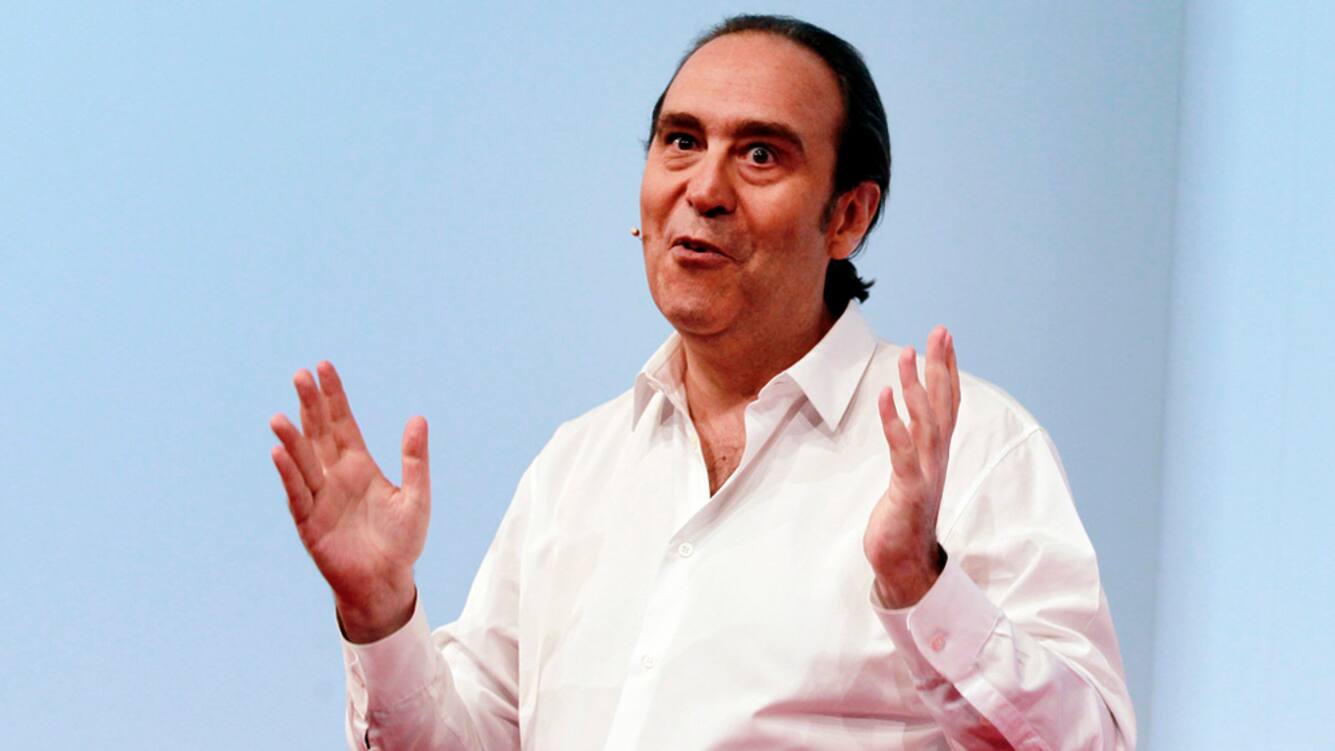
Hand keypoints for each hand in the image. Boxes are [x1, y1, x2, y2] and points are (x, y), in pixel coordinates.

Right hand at [269, 361, 429, 641]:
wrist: (386, 582)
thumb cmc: (402, 541)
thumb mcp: (416, 497)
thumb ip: (415, 460)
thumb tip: (418, 419)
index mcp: (359, 465)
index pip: (343, 423)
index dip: (333, 396)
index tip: (323, 367)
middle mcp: (335, 476)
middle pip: (319, 433)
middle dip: (310, 405)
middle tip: (300, 375)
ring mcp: (319, 498)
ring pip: (303, 460)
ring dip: (292, 438)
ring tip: (280, 416)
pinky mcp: (309, 523)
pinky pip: (297, 493)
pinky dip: (289, 474)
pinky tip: (279, 452)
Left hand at [863, 326, 960, 608]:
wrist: (906, 564)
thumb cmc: (905, 518)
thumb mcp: (911, 474)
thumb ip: (913, 447)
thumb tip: (911, 421)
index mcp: (937, 453)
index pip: (948, 402)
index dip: (947, 369)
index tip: (944, 338)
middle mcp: (937, 458)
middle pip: (944, 403)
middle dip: (941, 366)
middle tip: (939, 331)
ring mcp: (925, 473)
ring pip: (925, 421)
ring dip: (916, 386)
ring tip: (906, 354)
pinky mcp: (908, 489)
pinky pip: (902, 450)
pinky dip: (894, 422)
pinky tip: (885, 396)